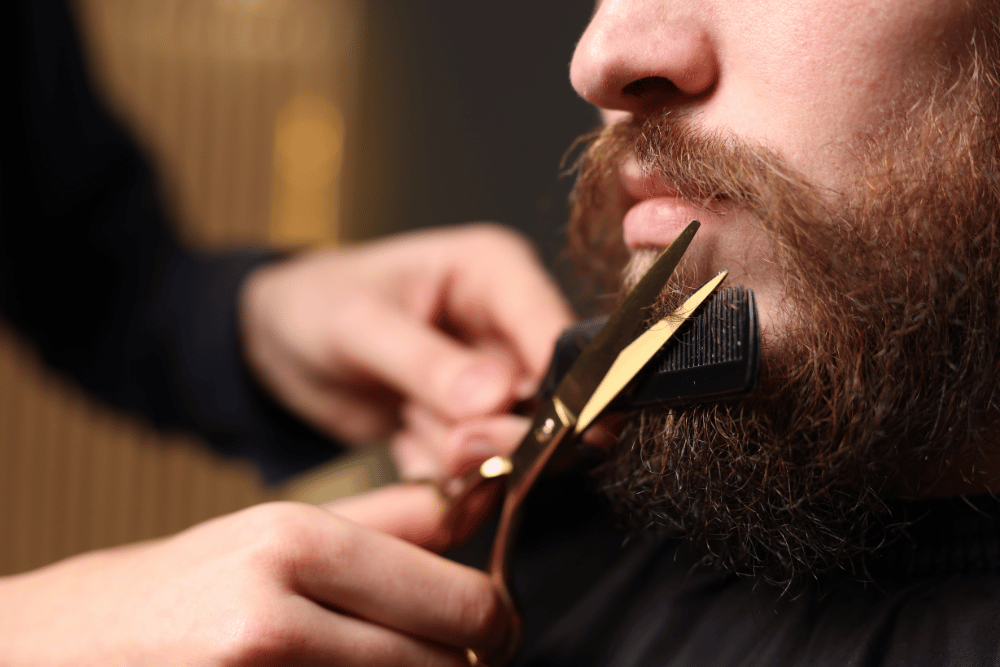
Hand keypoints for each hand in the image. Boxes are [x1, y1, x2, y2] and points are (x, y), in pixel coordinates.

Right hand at [0, 485, 510, 664]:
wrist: (47, 653)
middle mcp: (277, 619)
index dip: (492, 620)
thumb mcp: (268, 531)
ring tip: (366, 660)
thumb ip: (386, 519)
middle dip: (460, 660)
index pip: (461, 599)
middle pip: (450, 661)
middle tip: (436, 650)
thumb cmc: (166, 592)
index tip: (487, 624)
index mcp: (294, 543)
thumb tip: (475, 507)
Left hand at [241, 224, 573, 476]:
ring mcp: (491, 378)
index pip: (556, 332)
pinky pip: (477, 466)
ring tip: (406, 422)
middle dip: (496, 431)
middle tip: (450, 444)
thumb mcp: (358, 324)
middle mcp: (505, 324)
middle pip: (546, 396)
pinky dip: (439, 468)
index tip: (549, 433)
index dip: (566, 385)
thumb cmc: (315, 304)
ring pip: (511, 440)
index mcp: (495, 272)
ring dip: (458, 452)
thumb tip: (495, 400)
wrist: (279, 341)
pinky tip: (403, 440)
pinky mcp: (470, 422)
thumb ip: (425, 362)